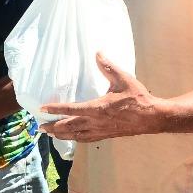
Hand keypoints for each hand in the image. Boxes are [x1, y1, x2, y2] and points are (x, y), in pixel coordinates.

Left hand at [41, 53, 157, 141]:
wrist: (152, 117)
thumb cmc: (138, 98)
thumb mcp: (123, 79)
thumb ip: (108, 67)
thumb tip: (97, 53)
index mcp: (97, 108)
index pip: (71, 109)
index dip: (55, 109)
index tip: (42, 109)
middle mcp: (96, 122)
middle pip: (69, 126)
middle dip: (53, 126)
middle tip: (40, 126)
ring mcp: (100, 130)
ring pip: (76, 135)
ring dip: (61, 134)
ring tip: (50, 133)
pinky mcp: (106, 135)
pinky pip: (86, 139)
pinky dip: (75, 138)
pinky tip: (71, 138)